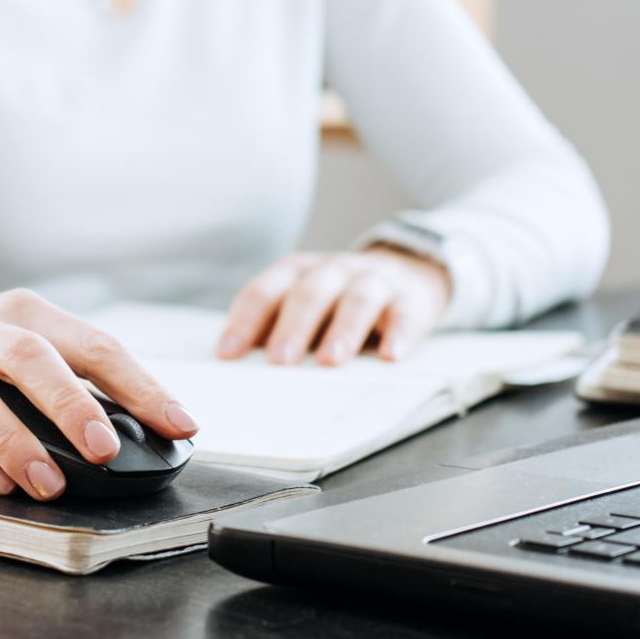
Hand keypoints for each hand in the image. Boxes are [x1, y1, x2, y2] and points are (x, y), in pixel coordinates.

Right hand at [0, 289, 197, 501]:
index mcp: (20, 314)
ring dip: (15, 442)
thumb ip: (67, 381)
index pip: (90, 343)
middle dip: (72, 404)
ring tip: (48, 484)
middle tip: (105, 450)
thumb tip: (140, 429)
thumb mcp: (14, 354)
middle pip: (28, 357)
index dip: (139, 385)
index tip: (178, 423)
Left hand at [216, 248, 451, 365]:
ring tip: (331, 361)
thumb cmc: (340, 301)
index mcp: (297, 273)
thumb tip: (237, 367)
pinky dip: (399, 334)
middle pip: (309, 293)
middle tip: (280, 361)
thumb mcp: (304, 307)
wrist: (409, 272)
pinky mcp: (411, 300)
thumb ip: (273, 329)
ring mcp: (373, 282)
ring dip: (343, 330)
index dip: (245, 322)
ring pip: (357, 300)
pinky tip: (391, 355)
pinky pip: (405, 315)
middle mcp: (333, 271)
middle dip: (292, 327)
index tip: (228, 355)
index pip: (265, 292)